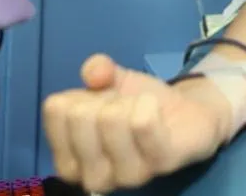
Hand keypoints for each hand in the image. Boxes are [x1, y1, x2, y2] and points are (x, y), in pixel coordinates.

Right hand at [42, 54, 232, 192]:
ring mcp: (128, 175)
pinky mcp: (162, 163)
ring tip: (142, 109)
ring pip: (111, 119)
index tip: (100, 105)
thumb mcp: (112, 81)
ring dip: (129, 102)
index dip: (80, 95)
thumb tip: (94, 72)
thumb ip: (96, 69)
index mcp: (69, 159)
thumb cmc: (142, 104)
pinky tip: (155, 108)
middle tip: (125, 107)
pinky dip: (148, 104)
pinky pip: (143, 124)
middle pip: (80, 115)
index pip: (56, 111)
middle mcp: (92, 176)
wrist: (190, 111)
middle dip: (105, 98)